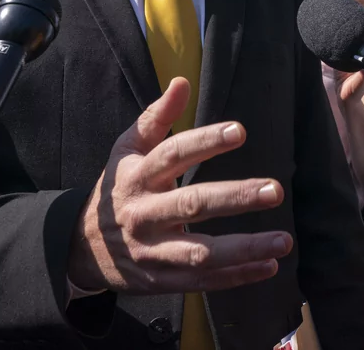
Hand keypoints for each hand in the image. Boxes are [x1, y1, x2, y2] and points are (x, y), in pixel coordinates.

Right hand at [67, 77, 293, 293]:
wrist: (79, 248)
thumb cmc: (117, 188)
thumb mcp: (126, 149)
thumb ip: (156, 117)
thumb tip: (182, 81)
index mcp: (138, 176)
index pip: (173, 154)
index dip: (205, 141)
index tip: (241, 131)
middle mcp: (144, 213)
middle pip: (192, 204)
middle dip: (236, 198)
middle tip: (275, 190)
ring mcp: (152, 251)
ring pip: (200, 253)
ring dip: (245, 248)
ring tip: (284, 240)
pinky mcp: (160, 281)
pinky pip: (202, 281)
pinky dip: (237, 276)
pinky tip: (269, 265)